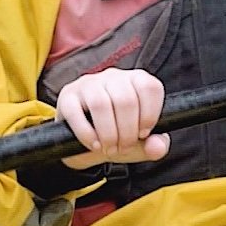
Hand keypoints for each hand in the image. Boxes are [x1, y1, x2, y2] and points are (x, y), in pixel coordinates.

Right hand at [55, 68, 169, 169]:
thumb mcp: (142, 143)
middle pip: (125, 99)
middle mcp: (113, 76)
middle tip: (123, 147)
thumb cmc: (120, 135)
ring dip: (108, 133)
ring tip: (109, 148)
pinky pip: (75, 111)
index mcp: (136, 81)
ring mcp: (88, 84)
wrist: (88, 144)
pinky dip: (86, 133)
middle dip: (127, 131)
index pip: (149, 87)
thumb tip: (158, 147)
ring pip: (100, 103)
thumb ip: (156, 145)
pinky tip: (94, 145)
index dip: (150, 114)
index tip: (143, 134)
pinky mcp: (67, 96)